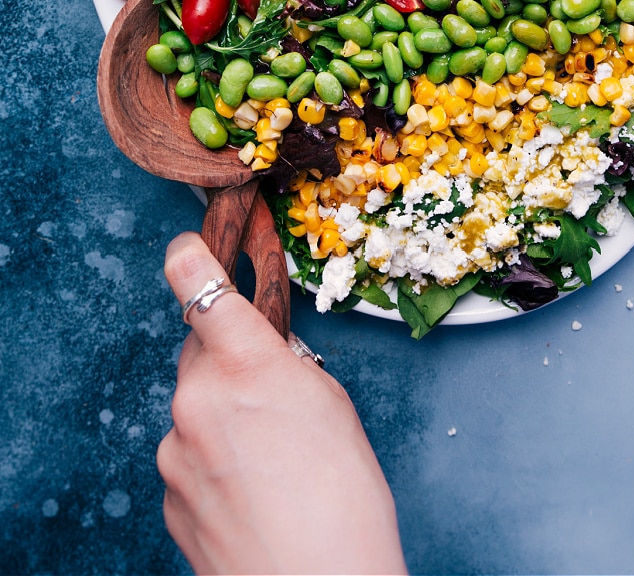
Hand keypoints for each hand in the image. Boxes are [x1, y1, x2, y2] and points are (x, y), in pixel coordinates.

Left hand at [157, 232, 406, 575]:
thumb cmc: (345, 502)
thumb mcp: (332, 405)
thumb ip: (288, 365)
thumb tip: (266, 356)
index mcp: (243, 362)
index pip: (195, 281)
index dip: (190, 257)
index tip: (189, 250)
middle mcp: (196, 398)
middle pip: (199, 352)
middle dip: (226, 359)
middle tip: (268, 391)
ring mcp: (174, 451)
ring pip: (194, 408)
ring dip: (221, 417)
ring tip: (271, 461)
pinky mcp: (168, 496)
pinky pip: (187, 457)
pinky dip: (213, 463)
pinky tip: (252, 492)